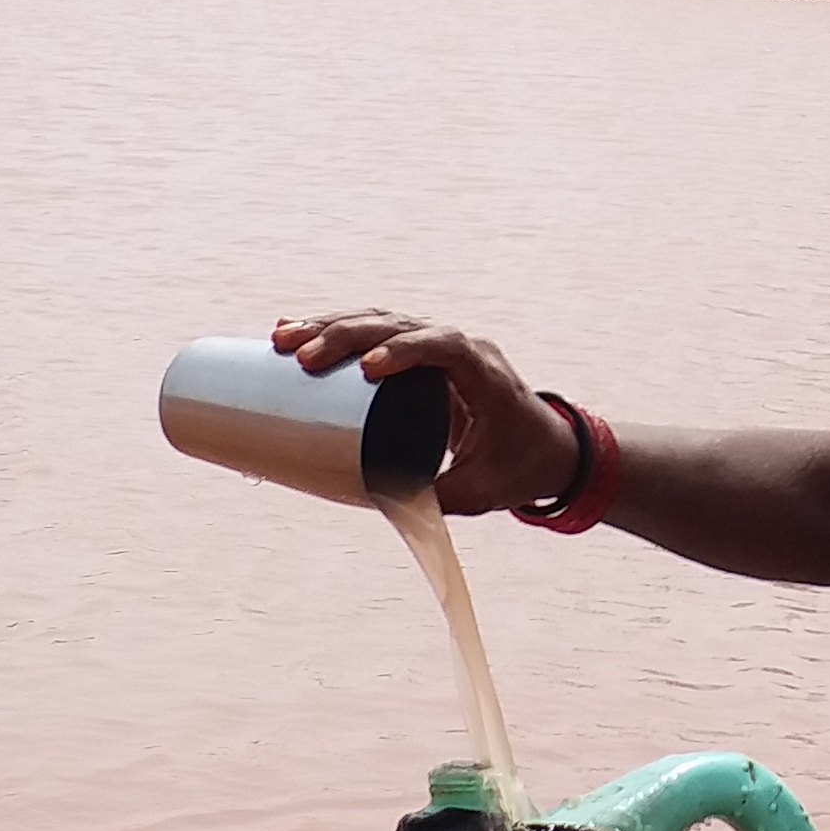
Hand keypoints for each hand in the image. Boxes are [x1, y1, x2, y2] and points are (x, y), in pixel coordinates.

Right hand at [270, 310, 581, 516]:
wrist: (546, 447)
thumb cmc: (518, 467)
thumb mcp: (481, 491)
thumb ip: (436, 501)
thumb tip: (378, 509)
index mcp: (484, 373)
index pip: (445, 347)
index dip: (406, 351)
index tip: (368, 369)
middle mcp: (460, 349)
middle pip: (401, 325)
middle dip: (348, 335)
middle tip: (302, 355)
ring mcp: (438, 346)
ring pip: (383, 321)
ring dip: (332, 325)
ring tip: (283, 337)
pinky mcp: (419, 355)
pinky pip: (378, 332)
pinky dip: (338, 329)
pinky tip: (296, 330)